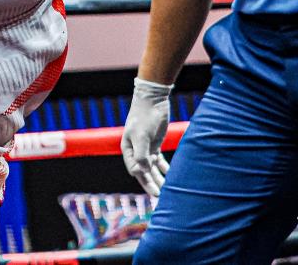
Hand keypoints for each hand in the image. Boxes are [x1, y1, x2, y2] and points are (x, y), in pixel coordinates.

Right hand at [121, 77, 172, 195]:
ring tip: (167, 191)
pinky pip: (158, 160)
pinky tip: (170, 176)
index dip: (144, 181)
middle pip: (143, 172)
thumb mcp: (142, 135)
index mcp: (128, 149)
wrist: (152, 100)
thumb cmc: (144, 117)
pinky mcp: (154, 143)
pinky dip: (163, 168)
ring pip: (151, 167)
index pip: (135, 170)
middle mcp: (135, 150)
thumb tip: (143, 171)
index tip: (156, 190)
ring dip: (158, 178)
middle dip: (150, 184)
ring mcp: (145, 147)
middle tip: (160, 197)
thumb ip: (141, 154)